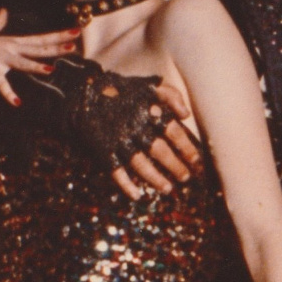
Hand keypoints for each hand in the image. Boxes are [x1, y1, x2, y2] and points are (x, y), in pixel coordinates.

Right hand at [0, 10, 77, 106]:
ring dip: (36, 66)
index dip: (59, 36)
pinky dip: (8, 94)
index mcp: (12, 42)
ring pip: (21, 62)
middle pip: (37, 48)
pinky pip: (1, 84)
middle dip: (56, 47)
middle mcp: (9, 48)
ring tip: (51, 69)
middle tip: (75, 44)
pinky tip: (17, 103)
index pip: (40, 38)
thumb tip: (3, 11)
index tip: (75, 32)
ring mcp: (0, 59)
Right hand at [108, 81, 204, 199]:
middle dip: (175, 167)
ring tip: (168, 189)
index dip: (187, 147)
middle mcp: (135, 128)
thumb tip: (186, 115)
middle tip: (186, 177)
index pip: (174, 132)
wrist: (86, 94)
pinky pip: (115, 171)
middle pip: (160, 151)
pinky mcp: (104, 151)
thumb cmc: (124, 92)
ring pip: (140, 164)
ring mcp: (119, 141)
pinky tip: (136, 195)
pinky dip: (125, 185)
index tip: (196, 160)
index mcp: (149, 112)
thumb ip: (171, 95)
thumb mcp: (148, 86)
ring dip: (155, 179)